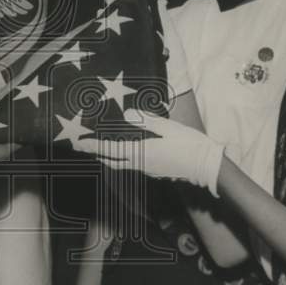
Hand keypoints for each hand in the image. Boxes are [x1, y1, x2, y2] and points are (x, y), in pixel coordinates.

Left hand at [76, 109, 225, 195]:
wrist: (205, 165)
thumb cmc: (187, 143)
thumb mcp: (167, 126)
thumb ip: (145, 120)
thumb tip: (127, 113)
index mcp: (141, 151)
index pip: (110, 149)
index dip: (93, 146)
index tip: (79, 142)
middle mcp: (140, 163)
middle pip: (112, 161)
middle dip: (97, 153)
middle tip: (85, 144)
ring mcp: (148, 169)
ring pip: (122, 164)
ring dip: (109, 156)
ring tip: (101, 146)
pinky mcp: (155, 171)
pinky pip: (133, 165)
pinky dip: (123, 158)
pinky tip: (126, 150)